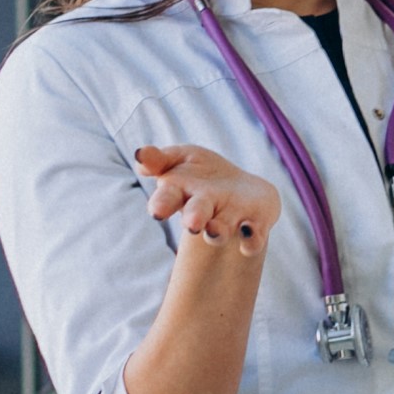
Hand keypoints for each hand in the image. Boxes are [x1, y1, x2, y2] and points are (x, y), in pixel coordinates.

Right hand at [134, 145, 281, 251]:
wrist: (242, 192)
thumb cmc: (202, 176)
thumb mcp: (182, 158)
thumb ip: (159, 159)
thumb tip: (139, 154)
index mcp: (180, 193)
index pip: (167, 199)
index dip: (161, 205)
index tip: (156, 211)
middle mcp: (203, 211)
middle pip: (196, 216)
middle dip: (194, 219)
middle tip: (192, 225)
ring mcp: (229, 220)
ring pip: (220, 230)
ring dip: (218, 232)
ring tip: (215, 231)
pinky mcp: (254, 226)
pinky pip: (252, 238)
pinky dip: (251, 239)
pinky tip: (249, 231)